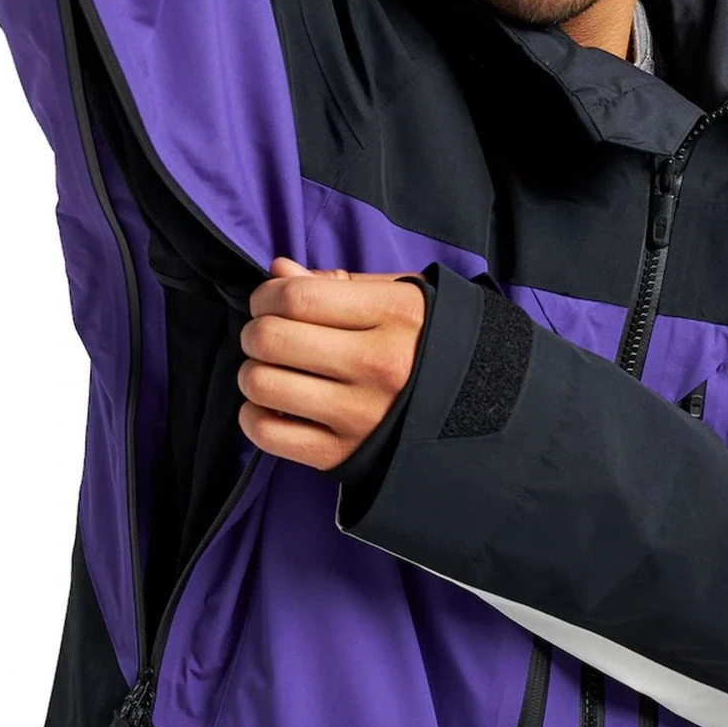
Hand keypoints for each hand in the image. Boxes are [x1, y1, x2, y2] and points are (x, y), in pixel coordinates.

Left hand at [238, 257, 426, 469]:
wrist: (475, 408)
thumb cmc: (423, 342)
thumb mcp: (397, 298)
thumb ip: (337, 283)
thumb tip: (277, 272)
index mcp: (394, 316)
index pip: (298, 297)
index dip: (267, 295)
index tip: (269, 301)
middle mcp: (378, 365)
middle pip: (272, 338)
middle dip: (254, 330)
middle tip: (266, 334)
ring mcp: (359, 414)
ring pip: (262, 385)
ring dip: (252, 373)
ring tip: (272, 369)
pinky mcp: (342, 454)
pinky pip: (267, 434)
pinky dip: (254, 416)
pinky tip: (273, 405)